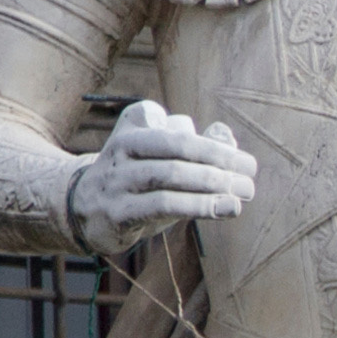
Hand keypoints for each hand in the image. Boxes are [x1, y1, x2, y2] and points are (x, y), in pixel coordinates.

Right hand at [72, 99, 258, 255]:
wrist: (85, 210)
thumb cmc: (138, 180)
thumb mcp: (164, 157)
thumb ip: (197, 144)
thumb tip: (227, 135)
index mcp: (134, 126)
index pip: (179, 127)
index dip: (215, 144)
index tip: (244, 162)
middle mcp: (122, 147)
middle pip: (178, 147)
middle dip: (221, 161)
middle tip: (251, 174)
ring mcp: (117, 179)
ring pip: (171, 174)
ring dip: (214, 183)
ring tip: (244, 192)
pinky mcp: (118, 211)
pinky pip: (163, 204)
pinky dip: (199, 206)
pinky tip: (226, 208)